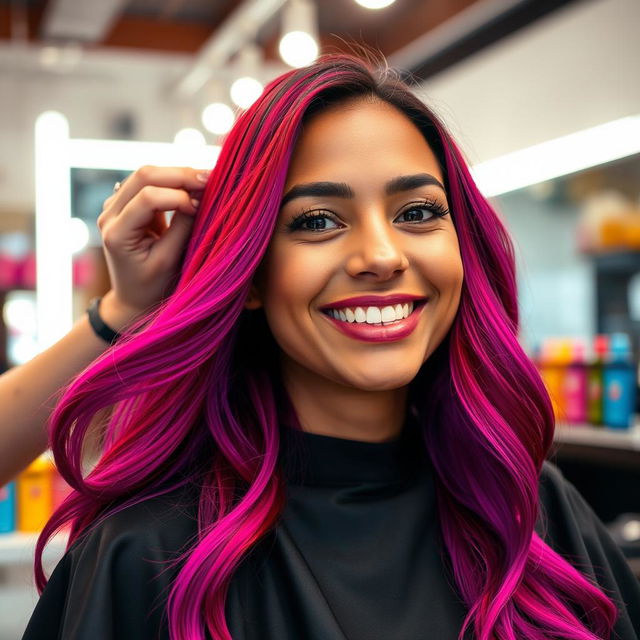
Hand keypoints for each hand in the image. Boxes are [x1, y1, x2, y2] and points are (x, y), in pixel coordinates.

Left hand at [96, 165, 209, 326]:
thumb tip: (199, 197)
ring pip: (147, 174)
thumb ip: (182, 228)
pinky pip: (150, 182)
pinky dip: (173, 181)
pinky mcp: (127, 204)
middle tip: (212, 179)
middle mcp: (109, 214)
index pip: (147, 198)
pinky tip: (193, 187)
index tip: (202, 207)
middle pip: (144, 176)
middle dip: (180, 175)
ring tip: (206, 182)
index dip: (178, 196)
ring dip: (178, 174)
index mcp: (117, 233)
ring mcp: (115, 206)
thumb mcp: (169, 261)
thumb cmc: (152, 287)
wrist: (133, 298)